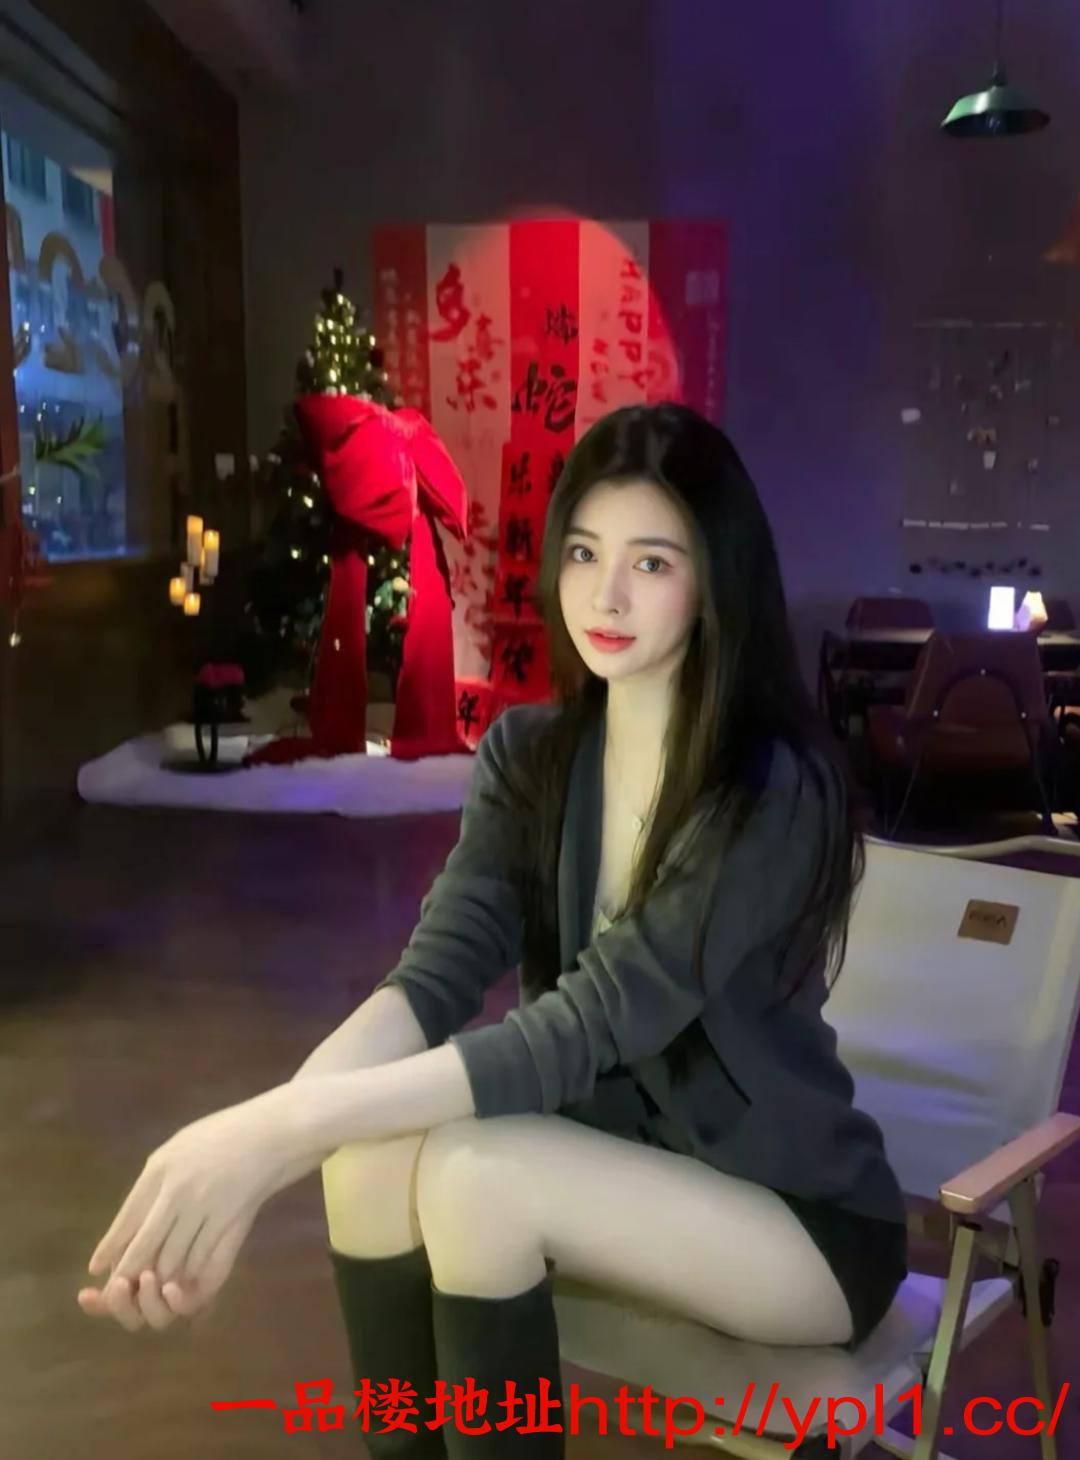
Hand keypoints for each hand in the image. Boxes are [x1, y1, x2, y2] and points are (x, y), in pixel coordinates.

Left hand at [77, 1085, 321, 1328]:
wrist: (275, 1129)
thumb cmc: (225, 1132)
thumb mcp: (180, 1145)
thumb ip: (155, 1180)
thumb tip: (133, 1221)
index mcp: (160, 1168)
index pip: (127, 1219)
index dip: (112, 1247)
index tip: (98, 1268)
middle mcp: (178, 1190)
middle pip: (145, 1245)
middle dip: (130, 1272)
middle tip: (121, 1288)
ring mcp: (206, 1207)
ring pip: (173, 1259)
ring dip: (161, 1278)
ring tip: (154, 1287)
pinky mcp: (232, 1221)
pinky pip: (205, 1259)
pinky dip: (192, 1275)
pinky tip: (186, 1281)